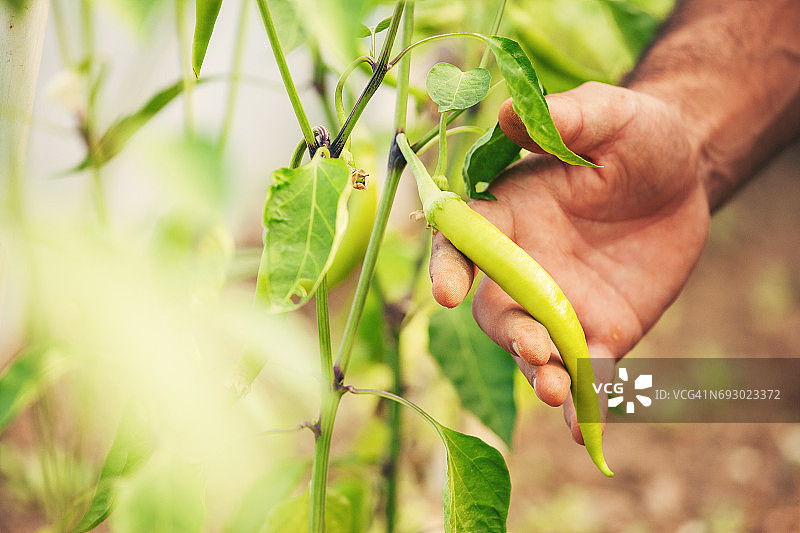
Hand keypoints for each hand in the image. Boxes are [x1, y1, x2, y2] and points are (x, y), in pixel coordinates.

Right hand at [429, 81, 710, 442]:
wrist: (684, 175)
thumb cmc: (634, 136)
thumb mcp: (608, 115)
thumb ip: (562, 119)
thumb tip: (508, 116)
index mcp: (507, 217)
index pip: (462, 245)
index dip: (448, 268)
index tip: (450, 291)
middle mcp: (522, 268)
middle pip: (494, 311)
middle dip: (508, 334)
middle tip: (535, 345)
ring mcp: (559, 305)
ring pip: (533, 350)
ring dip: (538, 374)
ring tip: (559, 387)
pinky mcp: (600, 333)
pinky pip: (586, 372)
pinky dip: (584, 400)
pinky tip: (587, 426)